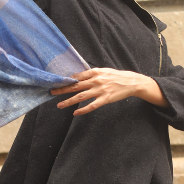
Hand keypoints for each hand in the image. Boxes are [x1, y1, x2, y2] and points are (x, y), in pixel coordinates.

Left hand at [50, 68, 167, 115]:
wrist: (131, 82)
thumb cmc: (115, 76)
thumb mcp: (103, 71)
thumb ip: (91, 74)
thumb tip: (77, 76)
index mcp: (95, 72)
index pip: (77, 76)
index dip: (66, 80)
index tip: (56, 82)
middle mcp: (96, 80)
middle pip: (76, 86)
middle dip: (62, 89)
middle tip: (52, 92)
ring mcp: (100, 90)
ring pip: (81, 97)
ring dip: (69, 101)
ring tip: (59, 105)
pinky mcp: (105, 99)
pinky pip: (92, 106)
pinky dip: (83, 109)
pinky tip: (75, 113)